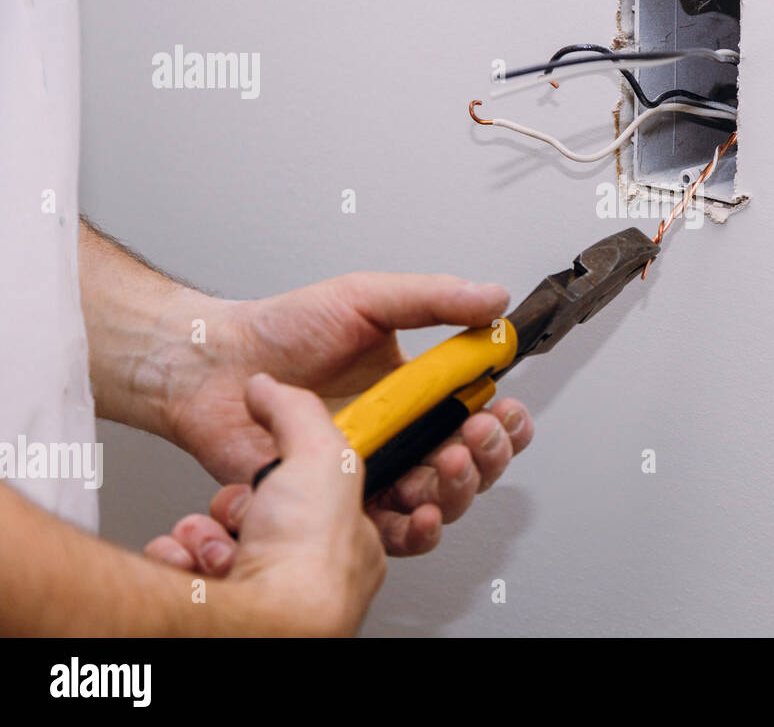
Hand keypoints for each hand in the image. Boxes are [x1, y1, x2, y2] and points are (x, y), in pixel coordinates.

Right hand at [147, 374, 384, 634]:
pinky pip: (183, 568)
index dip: (289, 478)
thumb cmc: (307, 563)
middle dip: (237, 507)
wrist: (255, 623)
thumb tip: (266, 386)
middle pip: (258, 514)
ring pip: (215, 540)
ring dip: (204, 534)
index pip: (318, 494)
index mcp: (348, 538)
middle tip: (247, 511)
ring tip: (218, 542)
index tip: (272, 478)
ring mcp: (262, 593)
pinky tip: (190, 563)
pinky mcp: (216, 609)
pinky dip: (177, 560)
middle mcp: (308, 571)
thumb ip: (299, 411)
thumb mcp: (324, 455)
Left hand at [163, 273, 533, 555]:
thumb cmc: (279, 331)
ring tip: (448, 463)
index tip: (503, 407)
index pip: (481, 412)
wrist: (212, 367)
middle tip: (476, 435)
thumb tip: (493, 298)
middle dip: (489, 454)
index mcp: (415, 391)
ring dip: (460, 488)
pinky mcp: (342, 503)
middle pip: (473, 463)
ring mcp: (373, 471)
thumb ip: (432, 298)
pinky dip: (415, 529)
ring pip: (442, 500)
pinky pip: (391, 531)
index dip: (504, 418)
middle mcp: (401, 435)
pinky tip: (422, 510)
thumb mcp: (365, 299)